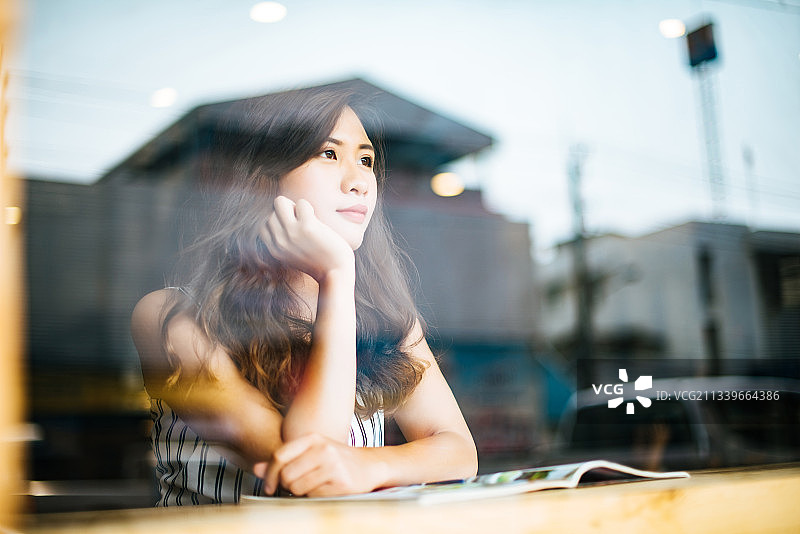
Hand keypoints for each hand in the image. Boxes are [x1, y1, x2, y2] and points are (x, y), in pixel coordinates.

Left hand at [255, 433, 378, 496]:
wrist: (370, 465)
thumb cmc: (336, 459)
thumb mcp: (310, 453)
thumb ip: (284, 460)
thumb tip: (257, 469)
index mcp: (313, 438)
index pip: (279, 455)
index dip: (270, 474)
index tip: (269, 486)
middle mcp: (323, 448)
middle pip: (286, 475)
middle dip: (287, 486)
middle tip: (297, 485)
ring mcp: (333, 465)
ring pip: (297, 488)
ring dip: (301, 492)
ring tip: (314, 485)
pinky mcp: (341, 483)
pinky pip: (314, 496)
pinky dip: (316, 497)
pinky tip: (327, 489)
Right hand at [260, 196, 353, 281]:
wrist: (336, 274)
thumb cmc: (318, 263)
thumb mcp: (293, 256)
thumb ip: (284, 242)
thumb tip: (281, 217)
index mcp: (274, 250)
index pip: (264, 226)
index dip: (278, 223)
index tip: (293, 229)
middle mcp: (279, 241)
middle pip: (272, 212)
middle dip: (287, 212)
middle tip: (302, 223)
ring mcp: (292, 233)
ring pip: (280, 202)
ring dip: (294, 206)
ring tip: (306, 218)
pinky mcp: (307, 227)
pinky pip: (301, 203)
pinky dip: (309, 207)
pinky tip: (316, 220)